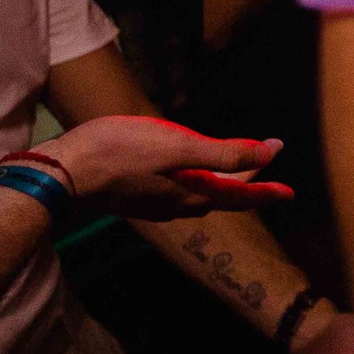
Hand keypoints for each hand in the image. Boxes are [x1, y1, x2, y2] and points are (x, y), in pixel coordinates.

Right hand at [42, 117, 292, 219]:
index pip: (241, 195)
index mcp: (193, 195)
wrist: (63, 172)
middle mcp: (177, 206)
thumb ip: (224, 154)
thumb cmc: (121, 153)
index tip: (290, 191)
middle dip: (247, 185)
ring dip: (220, 185)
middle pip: (222, 196)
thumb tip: (269, 154)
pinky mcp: (135, 197)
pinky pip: (177, 194)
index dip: (267, 189)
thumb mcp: (178, 147)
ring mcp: (154, 204)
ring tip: (232, 174)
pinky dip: (193, 183)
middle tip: (266, 171)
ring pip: (198, 197)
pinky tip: (185, 176)